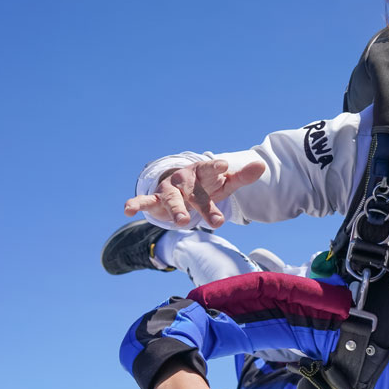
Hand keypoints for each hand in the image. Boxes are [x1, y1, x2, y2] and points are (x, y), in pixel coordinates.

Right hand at [125, 159, 265, 227]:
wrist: (181, 187)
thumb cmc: (206, 186)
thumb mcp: (224, 183)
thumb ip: (241, 176)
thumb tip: (262, 164)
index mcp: (202, 174)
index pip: (210, 169)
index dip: (216, 168)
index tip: (224, 166)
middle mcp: (185, 181)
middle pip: (195, 193)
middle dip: (203, 205)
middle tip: (216, 221)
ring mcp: (170, 190)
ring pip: (172, 200)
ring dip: (176, 210)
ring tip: (181, 223)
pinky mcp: (156, 201)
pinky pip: (144, 201)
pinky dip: (135, 203)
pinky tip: (127, 209)